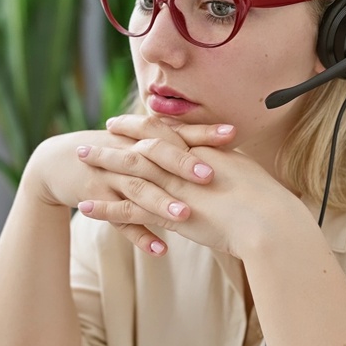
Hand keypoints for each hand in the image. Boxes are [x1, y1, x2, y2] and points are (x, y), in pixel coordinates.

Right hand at [25, 116, 236, 253]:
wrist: (60, 162)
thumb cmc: (112, 151)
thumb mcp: (138, 142)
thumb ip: (174, 143)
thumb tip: (223, 147)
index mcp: (143, 138)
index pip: (177, 131)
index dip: (203, 133)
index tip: (232, 134)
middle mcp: (128, 154)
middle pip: (156, 156)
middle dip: (182, 164)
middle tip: (210, 175)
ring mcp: (111, 177)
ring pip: (138, 189)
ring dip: (160, 202)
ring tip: (184, 216)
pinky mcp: (96, 200)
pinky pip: (121, 221)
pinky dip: (140, 236)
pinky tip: (161, 251)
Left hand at [76, 116, 309, 258]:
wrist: (267, 221)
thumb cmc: (265, 200)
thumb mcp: (243, 169)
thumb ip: (225, 161)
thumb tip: (220, 157)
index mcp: (198, 150)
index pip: (161, 131)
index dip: (138, 126)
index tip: (120, 123)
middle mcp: (180, 165)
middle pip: (137, 147)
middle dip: (111, 144)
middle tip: (88, 142)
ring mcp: (172, 189)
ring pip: (127, 173)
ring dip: (101, 167)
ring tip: (78, 163)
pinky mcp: (167, 215)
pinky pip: (128, 210)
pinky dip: (105, 208)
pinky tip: (84, 207)